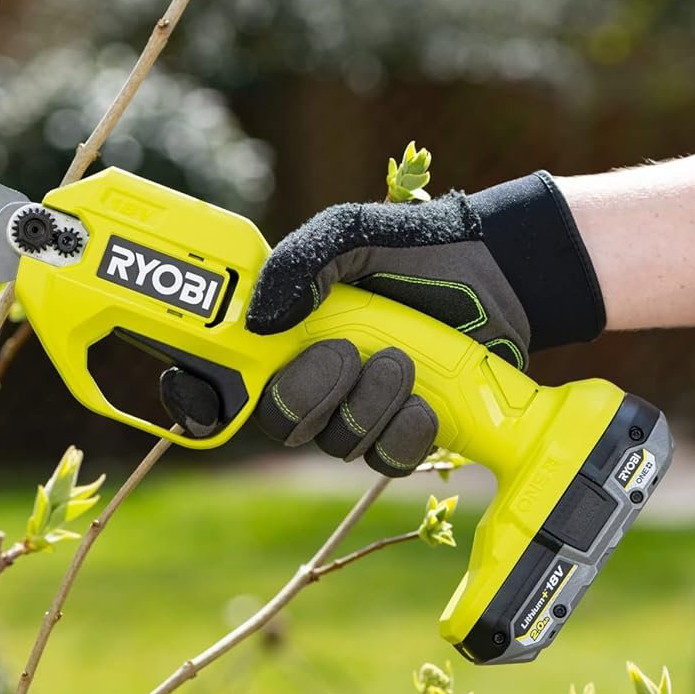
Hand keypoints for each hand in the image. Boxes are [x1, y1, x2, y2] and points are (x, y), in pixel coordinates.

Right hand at [160, 192, 529, 475]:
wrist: (498, 273)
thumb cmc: (415, 247)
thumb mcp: (350, 234)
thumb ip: (301, 263)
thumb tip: (259, 322)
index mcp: (282, 334)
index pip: (217, 379)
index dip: (196, 399)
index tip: (206, 397)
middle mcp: (310, 377)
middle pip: (276, 422)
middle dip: (308, 394)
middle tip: (346, 353)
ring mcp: (356, 409)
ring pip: (334, 443)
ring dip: (369, 405)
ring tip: (403, 360)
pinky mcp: (402, 432)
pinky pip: (386, 459)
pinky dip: (406, 431)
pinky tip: (426, 399)